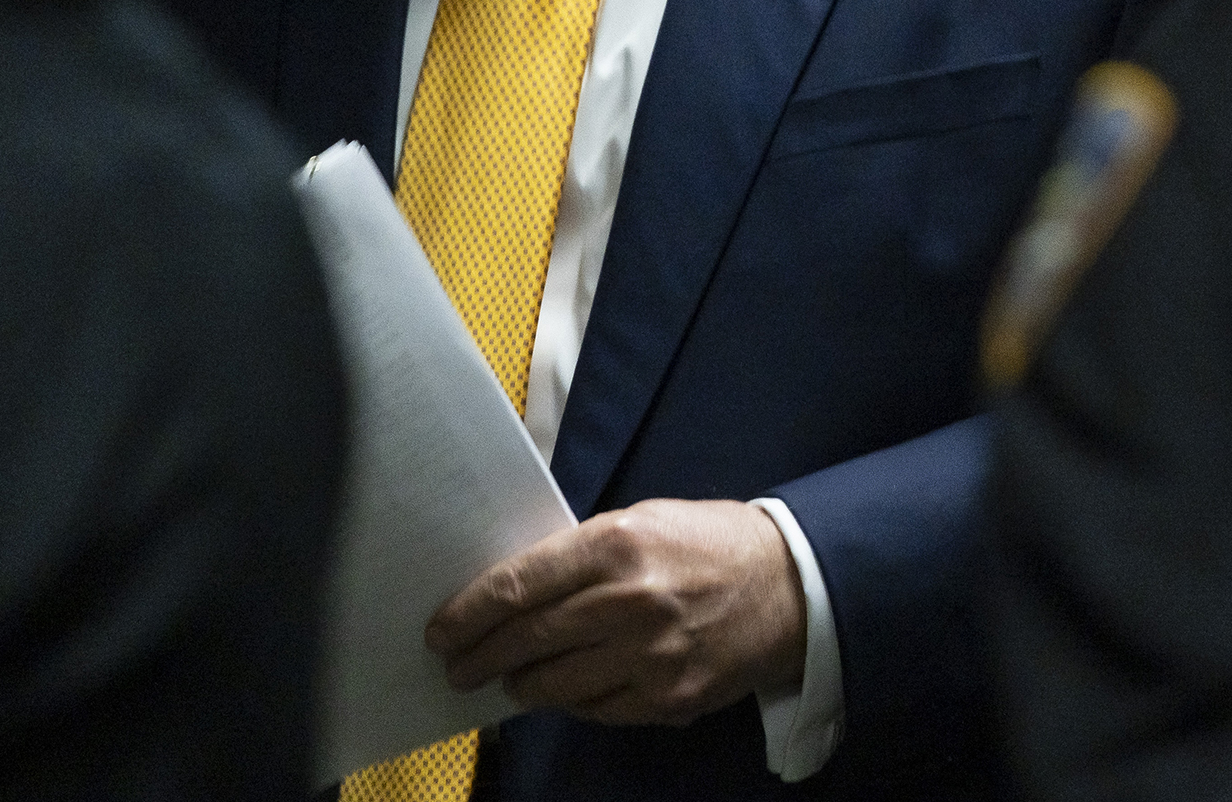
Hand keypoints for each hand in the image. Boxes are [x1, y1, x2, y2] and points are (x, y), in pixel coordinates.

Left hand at [426, 498, 806, 726]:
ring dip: (520, 686)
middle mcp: (628, 602)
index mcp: (614, 544)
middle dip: (479, 657)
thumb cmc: (706, 544)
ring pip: (553, 686)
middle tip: (457, 666)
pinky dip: (572, 702)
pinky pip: (596, 711)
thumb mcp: (640, 520)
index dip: (468, 614)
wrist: (789, 585)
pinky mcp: (669, 698)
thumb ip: (579, 555)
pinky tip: (566, 689)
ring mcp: (650, 657)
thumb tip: (514, 592)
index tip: (442, 630)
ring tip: (510, 679)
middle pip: (525, 640)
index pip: (516, 586)